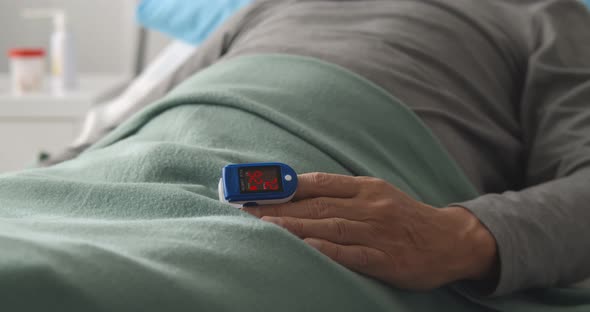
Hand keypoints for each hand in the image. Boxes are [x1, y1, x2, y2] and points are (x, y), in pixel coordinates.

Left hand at [243, 173, 497, 289]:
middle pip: (316, 204)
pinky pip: (351, 253)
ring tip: (262, 226)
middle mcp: (369, 206)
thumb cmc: (405, 217)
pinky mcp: (385, 258)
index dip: (283, 186)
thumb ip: (342, 192)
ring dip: (293, 226)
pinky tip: (304, 247)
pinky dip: (325, 249)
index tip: (255, 189)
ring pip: (328, 226)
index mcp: (365, 188)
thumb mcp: (377, 194)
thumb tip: (298, 189)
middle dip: (278, 207)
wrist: (450, 240)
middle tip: (246, 208)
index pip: (317, 182)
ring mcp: (377, 232)